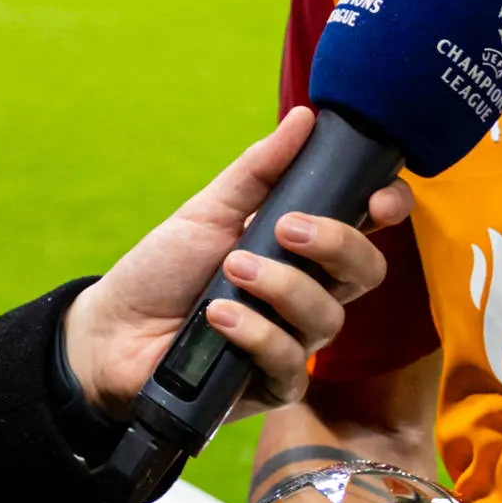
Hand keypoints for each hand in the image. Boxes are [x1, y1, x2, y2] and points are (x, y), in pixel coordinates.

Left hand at [64, 105, 410, 421]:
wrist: (113, 330)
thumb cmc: (163, 268)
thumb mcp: (208, 209)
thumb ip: (260, 169)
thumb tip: (305, 118)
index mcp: (303, 249)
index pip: (369, 230)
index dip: (388, 209)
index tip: (378, 200)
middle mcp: (308, 294)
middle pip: (367, 272)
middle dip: (337, 244)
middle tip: (285, 227)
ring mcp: (294, 340)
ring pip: (328, 317)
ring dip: (281, 287)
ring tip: (231, 270)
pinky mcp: (271, 384)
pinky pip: (290, 363)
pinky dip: (255, 333)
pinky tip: (218, 316)